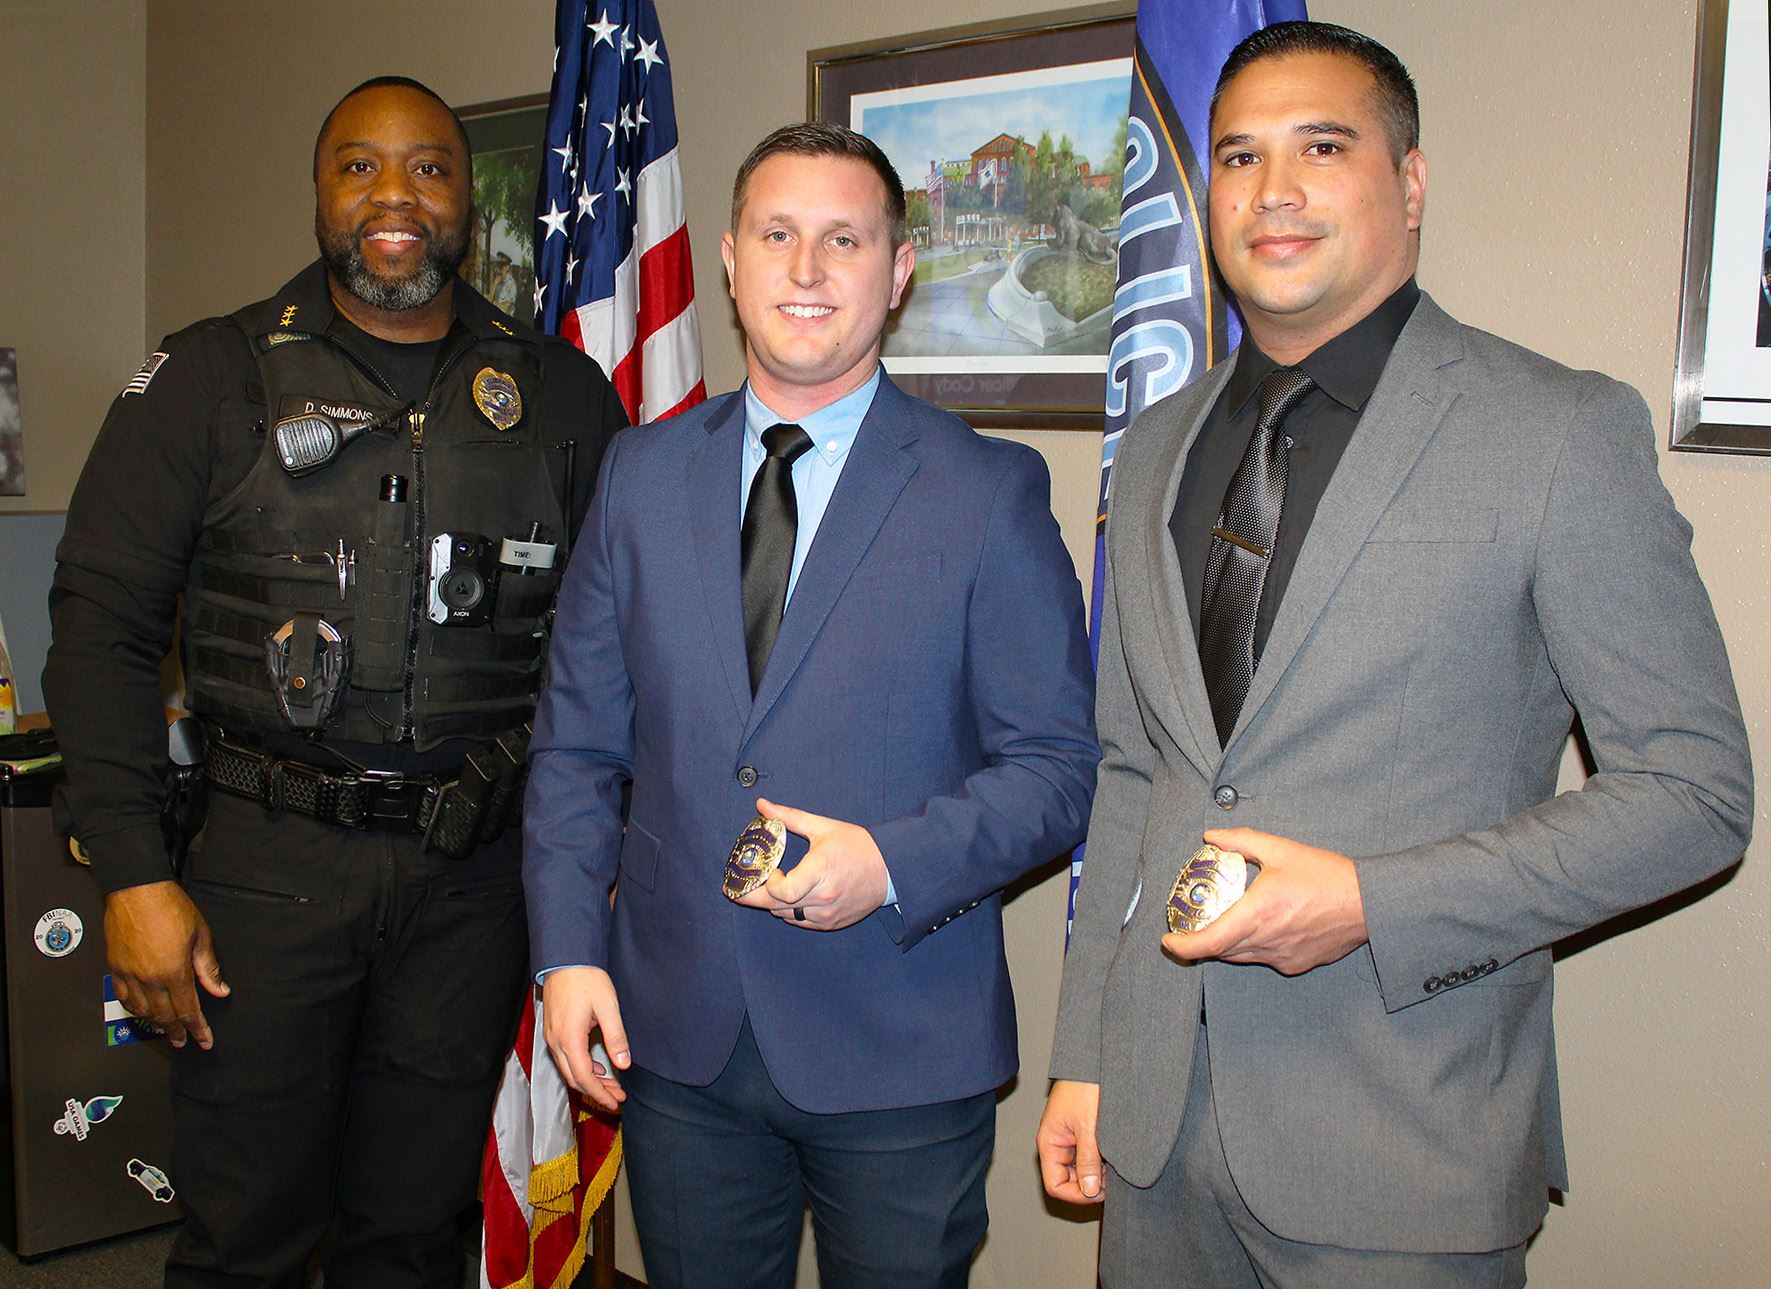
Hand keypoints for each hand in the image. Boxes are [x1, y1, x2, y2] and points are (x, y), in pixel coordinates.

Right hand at [103, 881, 228, 1049]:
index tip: (205, 1040)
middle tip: (184, 1041)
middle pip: (164, 1016)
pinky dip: (134, 1010)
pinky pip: (123, 998)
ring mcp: (130, 975)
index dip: (198, 1029)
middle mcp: (150, 979)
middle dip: (177, 1032)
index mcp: (174, 972)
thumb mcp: (201, 935)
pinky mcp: (115, 968)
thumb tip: (220, 989)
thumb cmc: (170, 907)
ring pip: (142, 1011)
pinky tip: (142, 1012)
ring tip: (166, 1030)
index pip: (188, 1010)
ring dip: (155, 1024)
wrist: (137, 890)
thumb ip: (208, 967)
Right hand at [540, 966, 629, 1112]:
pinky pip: (564, 1058)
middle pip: (574, 1079)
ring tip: (611, 1085)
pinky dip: (580, 1068)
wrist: (566, 958)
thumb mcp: (608, 1007)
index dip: (601, 1094)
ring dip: (589, 1081)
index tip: (617, 1103)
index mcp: (570, 1039)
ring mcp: (551, 1036)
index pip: (585, 1078)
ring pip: (568, 1070)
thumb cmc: (587, 978)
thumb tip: (624, 1064)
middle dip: (596, 1092)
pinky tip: (596, 1066)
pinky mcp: (552, 1030)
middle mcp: (556, 1042)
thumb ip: (616, 1037)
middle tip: (617, 1098)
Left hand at [732, 797, 888, 930]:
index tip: (771, 870)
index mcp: (821, 873)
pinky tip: (791, 897)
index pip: (784, 891)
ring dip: (774, 904)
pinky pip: (800, 921)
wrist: (890, 870)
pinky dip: (790, 911)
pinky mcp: (831, 924)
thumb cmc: (858, 846)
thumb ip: (789, 817)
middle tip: (738, 889)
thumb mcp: (823, 827)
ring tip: (771, 887)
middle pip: (776, 907)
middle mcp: (823, 899)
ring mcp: (827, 915)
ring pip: (786, 916)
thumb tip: (762, 805)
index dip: (769, 884)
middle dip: (754, 898)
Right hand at [1037, 1079, 1104, 1203]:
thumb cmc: (1085, 1086)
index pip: (1055, 1185)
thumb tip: (1088, 1190)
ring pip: (1080, 1169)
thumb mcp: (1089, 1127)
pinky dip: (1100, 1161)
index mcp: (1049, 1143)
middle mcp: (1056, 1143)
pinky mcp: (1082, 1132)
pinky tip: (1113, 1155)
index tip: (1098, 1193)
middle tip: (1111, 1179)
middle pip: (1068, 1180)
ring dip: (1096, 1172)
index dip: (1076, 1195)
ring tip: (1113, 1164)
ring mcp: (1069, 1138)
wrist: (1093, 1060)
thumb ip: (1088, 1160)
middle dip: (1089, 1184)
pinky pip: (1087, 1156)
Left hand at [1161, 827, 1366, 974]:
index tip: (1168, 941)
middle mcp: (1267, 942)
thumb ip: (1242, 841)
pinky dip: (1255, 946)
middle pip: (1221, 952)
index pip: (1209, 943)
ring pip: (1242, 956)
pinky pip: (1265, 958)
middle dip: (1203, 942)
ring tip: (1227, 922)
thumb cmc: (1327, 875)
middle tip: (1194, 924)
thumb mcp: (1281, 849)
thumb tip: (1212, 837)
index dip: (1183, 947)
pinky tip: (1264, 926)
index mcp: (1258, 915)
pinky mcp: (1297, 964)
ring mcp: (1282, 957)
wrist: (1369, 903)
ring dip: (1229, 944)